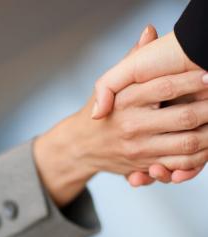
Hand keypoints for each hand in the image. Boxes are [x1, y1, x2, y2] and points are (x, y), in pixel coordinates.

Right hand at [34, 28, 207, 206]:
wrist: (81, 146)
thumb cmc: (103, 112)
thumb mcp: (110, 84)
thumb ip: (132, 60)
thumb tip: (149, 32)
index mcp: (125, 100)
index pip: (165, 87)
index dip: (192, 80)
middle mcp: (132, 125)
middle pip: (183, 117)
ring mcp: (140, 148)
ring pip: (188, 143)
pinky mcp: (145, 166)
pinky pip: (180, 164)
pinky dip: (199, 157)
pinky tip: (206, 144)